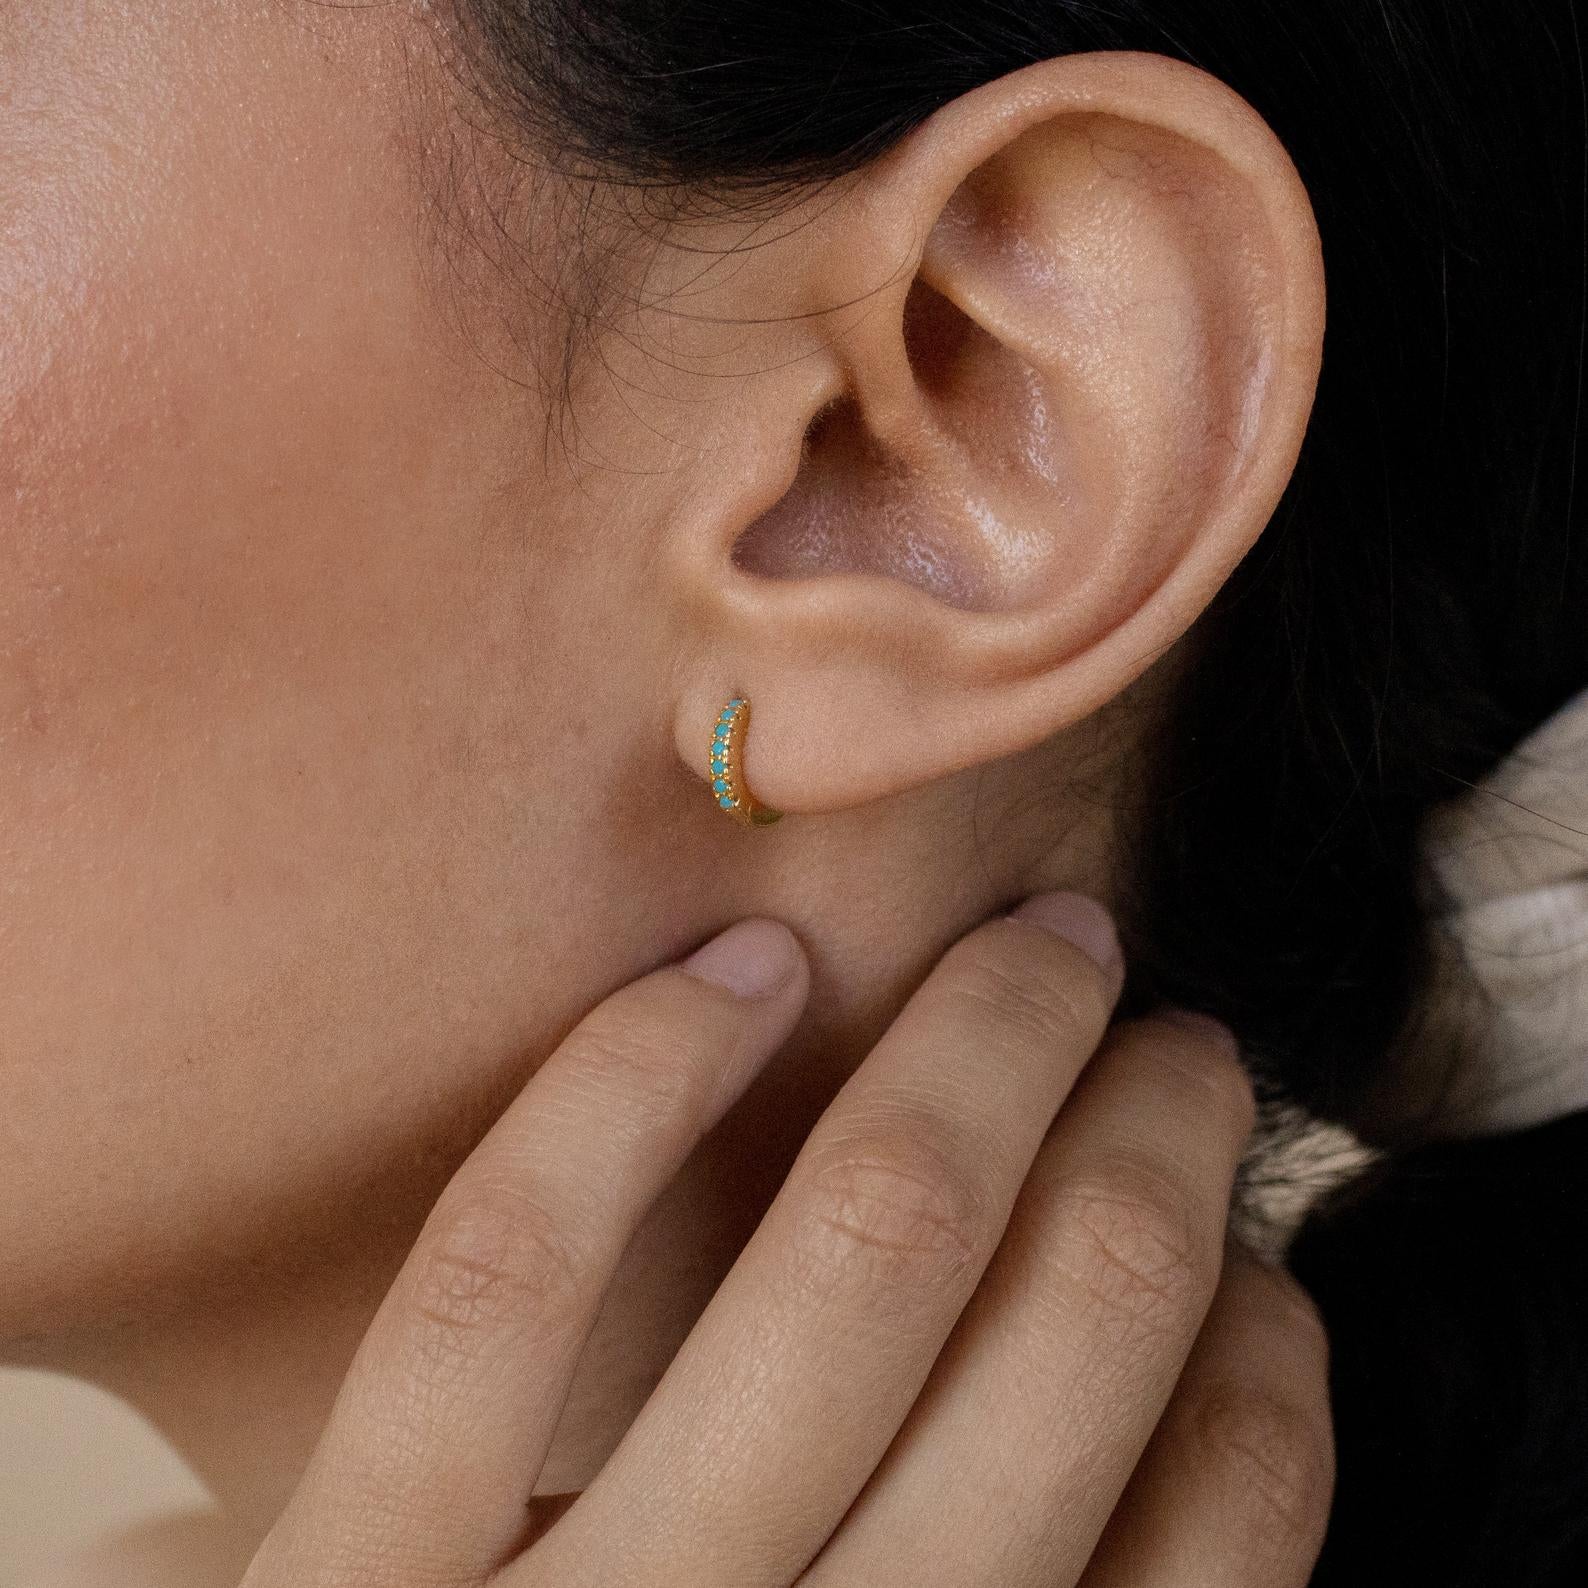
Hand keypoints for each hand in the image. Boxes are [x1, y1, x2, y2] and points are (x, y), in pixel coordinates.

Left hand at [242, 893, 1332, 1586]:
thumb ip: (988, 1579)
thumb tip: (1199, 1396)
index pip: (1221, 1529)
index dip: (1267, 1350)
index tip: (1245, 1246)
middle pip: (1071, 1314)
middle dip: (1161, 1125)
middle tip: (1173, 1027)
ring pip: (858, 1247)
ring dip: (991, 1045)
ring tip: (1050, 944)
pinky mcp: (349, 1579)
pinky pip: (513, 1270)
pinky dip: (645, 1077)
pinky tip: (744, 963)